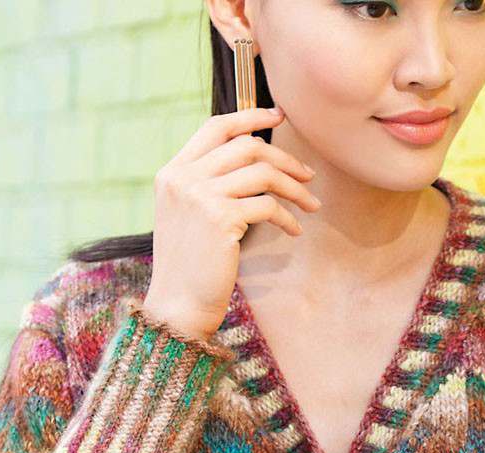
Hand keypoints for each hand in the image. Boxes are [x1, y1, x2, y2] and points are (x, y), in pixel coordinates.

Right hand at [143, 105, 321, 340]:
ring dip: (294, 187)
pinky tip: (294, 230)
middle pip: (246, 146)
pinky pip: (267, 205)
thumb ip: (208, 186)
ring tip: (310, 204)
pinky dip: (287, 217)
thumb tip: (253, 164)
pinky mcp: (221, 219)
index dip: (251, 117)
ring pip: (262, 173)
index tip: (279, 117)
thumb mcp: (188, 216)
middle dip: (285, 158)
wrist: (178, 304)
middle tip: (308, 174)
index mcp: (173, 172)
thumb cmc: (190, 267)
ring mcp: (200, 196)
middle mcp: (184, 178)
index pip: (216, 127)